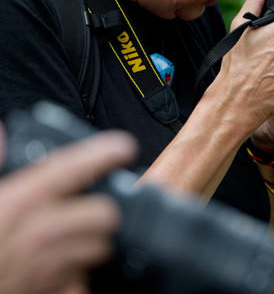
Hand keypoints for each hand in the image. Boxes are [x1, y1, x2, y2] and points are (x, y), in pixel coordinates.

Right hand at [0, 124, 136, 293]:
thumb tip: (2, 135)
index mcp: (22, 201)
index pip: (76, 167)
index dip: (105, 153)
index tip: (122, 147)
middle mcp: (42, 233)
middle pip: (105, 214)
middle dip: (102, 205)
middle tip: (90, 199)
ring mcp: (48, 267)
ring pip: (100, 247)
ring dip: (93, 238)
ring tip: (75, 229)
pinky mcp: (49, 293)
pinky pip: (83, 280)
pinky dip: (78, 269)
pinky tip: (62, 259)